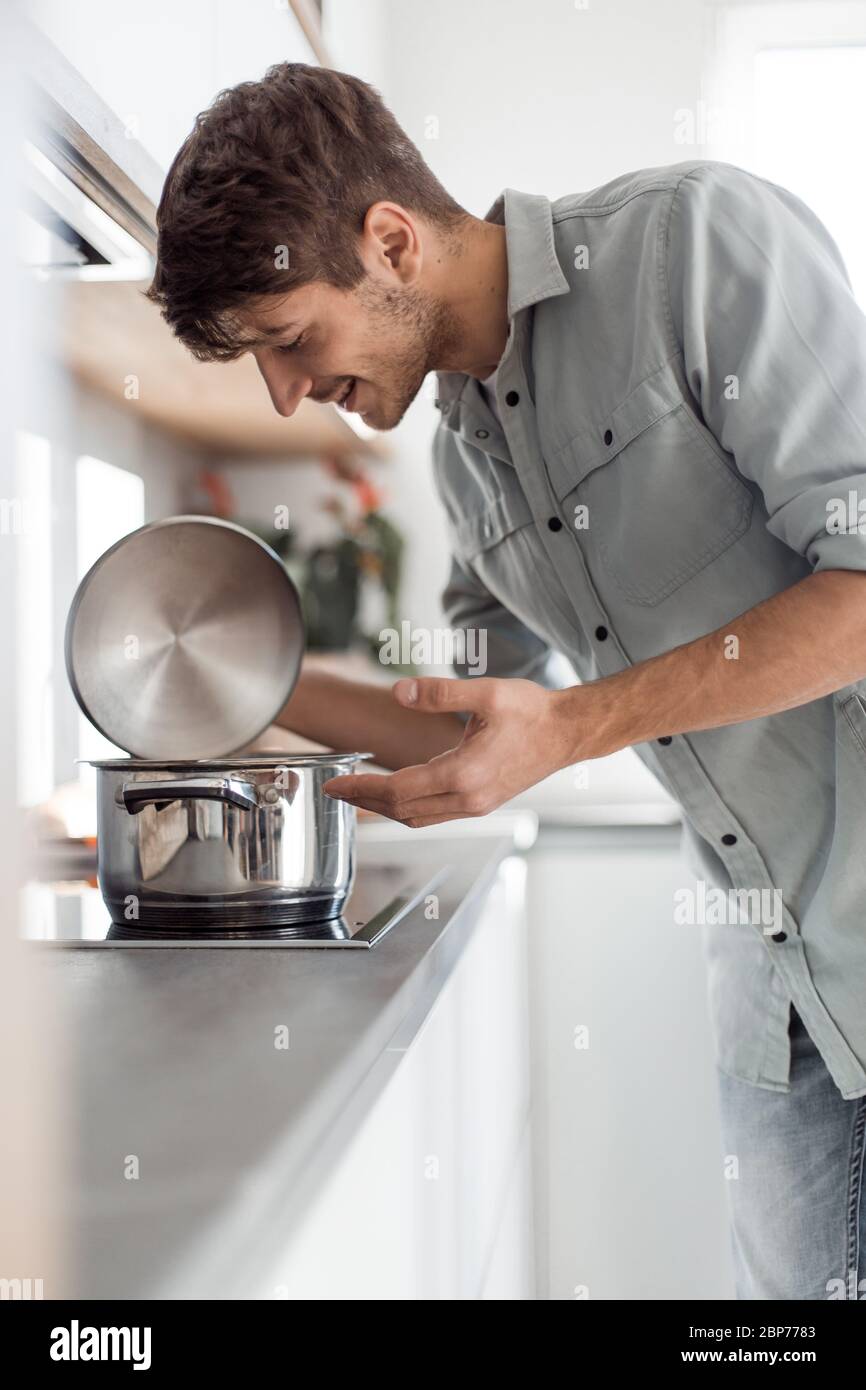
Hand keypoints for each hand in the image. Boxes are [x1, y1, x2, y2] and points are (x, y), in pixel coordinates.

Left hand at [322, 676, 584, 826]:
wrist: (567, 733)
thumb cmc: (532, 712)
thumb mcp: (487, 692)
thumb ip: (440, 692)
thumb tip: (400, 692)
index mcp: (464, 774)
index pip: (398, 791)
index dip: (362, 788)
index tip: (335, 783)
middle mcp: (468, 798)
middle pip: (402, 810)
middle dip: (364, 801)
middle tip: (336, 789)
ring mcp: (475, 805)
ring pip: (417, 817)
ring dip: (384, 809)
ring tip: (358, 793)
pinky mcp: (481, 804)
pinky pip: (434, 814)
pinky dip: (407, 808)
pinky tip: (396, 793)